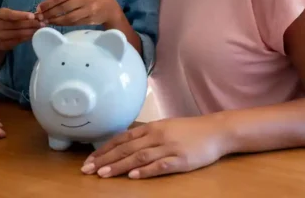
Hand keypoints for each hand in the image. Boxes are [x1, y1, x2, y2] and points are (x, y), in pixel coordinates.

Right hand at [0, 8, 43, 51]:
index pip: (10, 14)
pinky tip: (34, 35)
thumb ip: (23, 15)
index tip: (33, 16)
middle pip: (16, 24)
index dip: (22, 15)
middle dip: (31, 23)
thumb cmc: (7, 22)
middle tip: (42, 23)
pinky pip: (18, 41)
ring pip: (18, 33)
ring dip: (31, 31)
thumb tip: (39, 16)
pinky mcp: (3, 44)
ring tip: (40, 29)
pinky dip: (27, 37)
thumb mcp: (12, 16)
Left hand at [36, 0, 120, 26]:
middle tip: (40, 17)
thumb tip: (44, 5)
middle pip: (63, 7)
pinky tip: (56, 24)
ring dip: (55, 20)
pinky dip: (63, 24)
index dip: (48, 3)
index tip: (39, 8)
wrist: (110, 8)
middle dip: (49, 13)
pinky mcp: (90, 20)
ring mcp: (89, 10)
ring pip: (68, 17)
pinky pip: (73, 23)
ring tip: (46, 21)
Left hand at [81, 116, 228, 179]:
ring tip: (104, 175)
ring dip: (120, 166)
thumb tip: (124, 144)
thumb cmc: (189, 130)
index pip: (122, 138)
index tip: (89, 160)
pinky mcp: (181, 160)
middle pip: (127, 148)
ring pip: (140, 156)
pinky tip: (133, 176)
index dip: (104, 149)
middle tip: (88, 170)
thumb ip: (146, 135)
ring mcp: (169, 148)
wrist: (216, 131)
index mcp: (152, 127)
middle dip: (106, 160)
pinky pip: (161, 165)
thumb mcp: (165, 127)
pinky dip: (146, 171)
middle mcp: (158, 135)